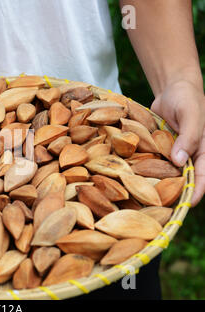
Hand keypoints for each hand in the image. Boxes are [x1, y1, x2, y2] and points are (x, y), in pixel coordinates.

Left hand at [151, 80, 204, 205]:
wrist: (172, 88)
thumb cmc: (187, 99)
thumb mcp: (191, 115)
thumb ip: (188, 137)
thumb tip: (179, 161)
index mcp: (203, 152)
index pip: (202, 178)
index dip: (195, 193)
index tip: (184, 206)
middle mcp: (187, 156)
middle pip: (182, 181)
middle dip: (172, 194)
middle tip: (156, 208)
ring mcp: (171, 153)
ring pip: (165, 174)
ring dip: (156, 184)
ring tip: (141, 198)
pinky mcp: (158, 149)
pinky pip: (152, 162)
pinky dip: (144, 169)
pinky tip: (130, 178)